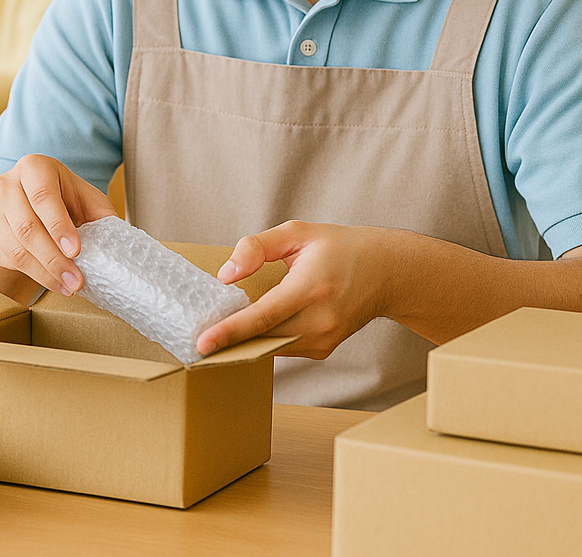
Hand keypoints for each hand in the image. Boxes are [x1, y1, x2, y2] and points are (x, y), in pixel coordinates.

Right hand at [0, 154, 116, 296]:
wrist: (30, 198)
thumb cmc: (65, 196)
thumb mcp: (86, 196)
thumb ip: (101, 214)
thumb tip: (119, 242)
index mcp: (33, 167)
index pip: (42, 197)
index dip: (59, 225)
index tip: (76, 250)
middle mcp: (6, 185)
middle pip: (27, 227)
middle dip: (54, 259)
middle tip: (76, 280)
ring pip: (16, 248)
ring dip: (44, 273)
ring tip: (69, 287)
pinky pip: (7, 259)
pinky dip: (32, 275)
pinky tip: (54, 283)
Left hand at [196, 220, 396, 358]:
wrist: (386, 272)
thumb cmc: (339, 247)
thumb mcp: (298, 232)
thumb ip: (257, 247)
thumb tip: (226, 275)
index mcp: (311, 287)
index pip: (264, 316)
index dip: (230, 331)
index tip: (202, 344)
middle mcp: (319, 320)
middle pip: (262, 338)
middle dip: (229, 340)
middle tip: (195, 338)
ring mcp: (323, 340)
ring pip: (270, 346)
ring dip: (246, 339)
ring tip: (220, 330)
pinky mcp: (323, 350)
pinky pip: (283, 347)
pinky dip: (265, 338)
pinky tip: (255, 325)